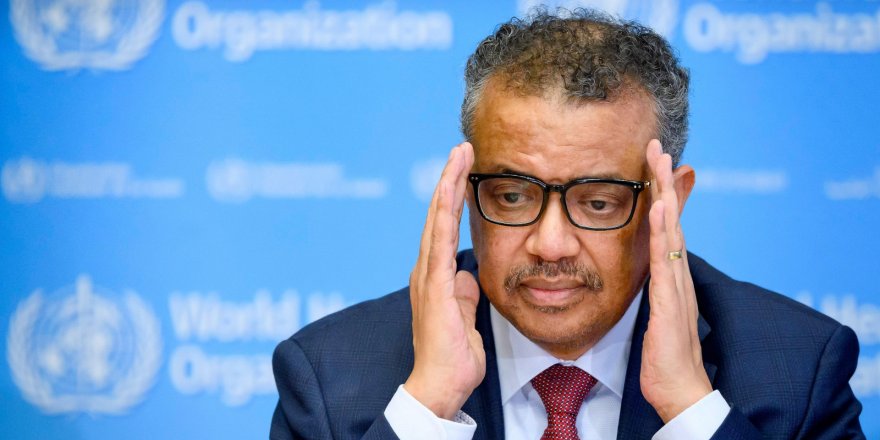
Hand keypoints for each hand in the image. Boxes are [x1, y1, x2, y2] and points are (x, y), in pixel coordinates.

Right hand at [404, 142, 484, 419]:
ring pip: (436, 220)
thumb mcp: (466, 316)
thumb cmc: (453, 357)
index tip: (466, 169)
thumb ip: (465, 293)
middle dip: (450, 179)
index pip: (445, 227)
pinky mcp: (433, 286)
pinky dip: (444, 212)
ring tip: (459, 155)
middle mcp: (427, 271)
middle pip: (438, 215)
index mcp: (435, 277)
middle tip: (463, 148)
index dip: (453, 197)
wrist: (440, 385)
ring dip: (448, 186)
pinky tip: (450, 189)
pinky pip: (439, 241)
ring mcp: (427, 276)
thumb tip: (468, 275)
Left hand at [640, 140, 711, 422]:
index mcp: (672, 275)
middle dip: (664, 181)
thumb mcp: (655, 311)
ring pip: (670, 231)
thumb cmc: (664, 355)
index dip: (660, 193)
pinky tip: (659, 208)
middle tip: (657, 146)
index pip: (665, 225)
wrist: (679, 389)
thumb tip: (647, 270)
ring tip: (659, 162)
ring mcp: (677, 285)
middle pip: (671, 218)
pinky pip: (665, 260)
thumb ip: (653, 289)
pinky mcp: (670, 302)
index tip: (652, 163)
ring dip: (664, 195)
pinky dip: (662, 232)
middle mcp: (678, 274)